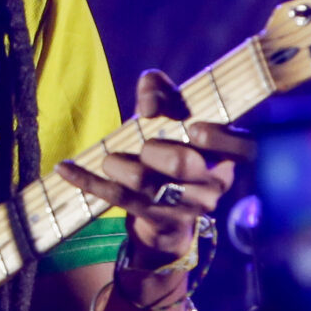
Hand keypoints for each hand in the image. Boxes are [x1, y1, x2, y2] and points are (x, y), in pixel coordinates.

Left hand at [58, 70, 251, 274]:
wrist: (167, 206)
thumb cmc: (171, 142)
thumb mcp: (172, 111)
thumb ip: (162, 91)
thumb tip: (148, 106)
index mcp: (228, 154)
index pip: (246, 148)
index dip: (222, 140)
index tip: (194, 128)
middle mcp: (213, 182)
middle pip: (185, 165)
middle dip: (159, 152)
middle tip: (145, 146)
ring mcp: (185, 206)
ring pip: (150, 186)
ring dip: (122, 168)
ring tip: (110, 159)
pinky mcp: (155, 219)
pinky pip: (118, 199)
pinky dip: (88, 181)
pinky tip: (64, 168)